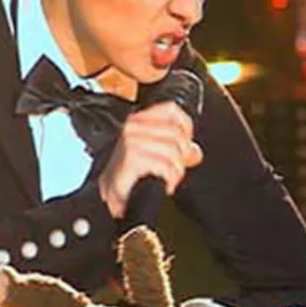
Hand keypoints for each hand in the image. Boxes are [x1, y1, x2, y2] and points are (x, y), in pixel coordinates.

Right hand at [99, 102, 202, 217]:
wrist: (110, 197)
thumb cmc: (128, 177)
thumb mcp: (153, 156)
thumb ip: (176, 149)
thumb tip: (195, 152)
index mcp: (138, 121)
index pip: (171, 109)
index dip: (186, 127)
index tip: (185, 145)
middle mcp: (133, 127)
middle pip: (176, 133)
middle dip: (182, 155)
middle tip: (175, 169)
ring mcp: (132, 141)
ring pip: (174, 150)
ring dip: (176, 170)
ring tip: (168, 179)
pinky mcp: (133, 157)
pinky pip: (166, 165)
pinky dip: (170, 178)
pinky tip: (164, 184)